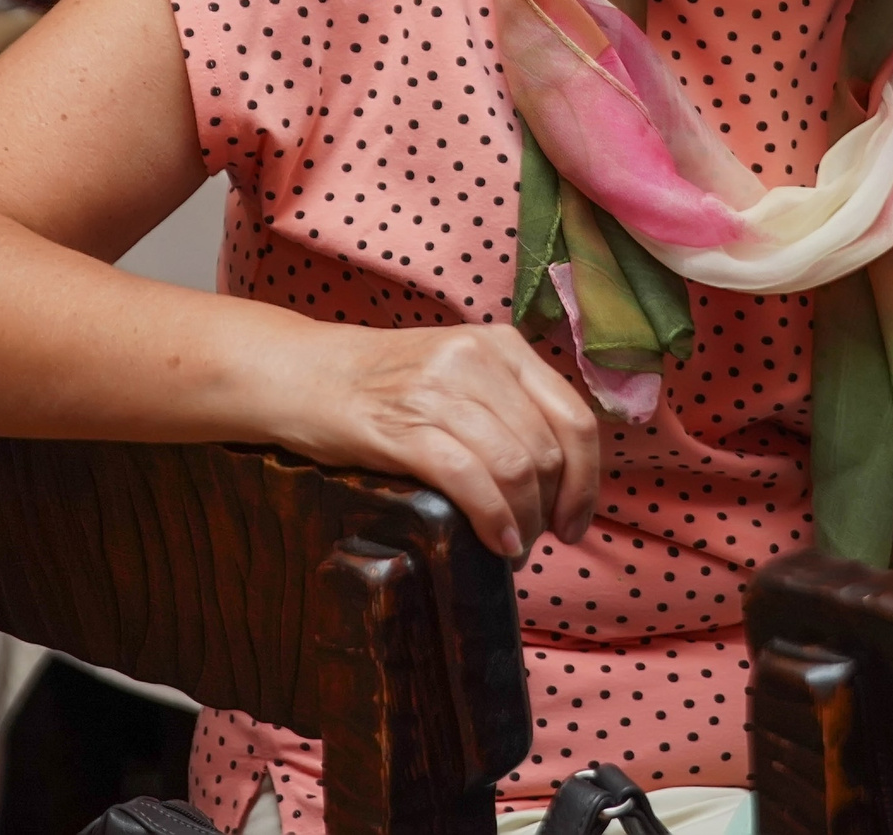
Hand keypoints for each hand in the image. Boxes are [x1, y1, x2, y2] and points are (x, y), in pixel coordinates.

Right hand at [277, 324, 600, 558]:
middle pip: (547, 450)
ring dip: (524, 522)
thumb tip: (562, 478)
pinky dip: (493, 520)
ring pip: (515, 467)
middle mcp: (478, 359)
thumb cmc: (387, 386)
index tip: (575, 521)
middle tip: (534, 539)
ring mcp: (440, 390)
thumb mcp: (461, 374)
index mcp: (503, 345)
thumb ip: (510, 407)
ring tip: (511, 547)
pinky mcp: (404, 426)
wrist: (305, 373)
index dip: (587, 480)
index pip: (574, 418)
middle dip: (551, 509)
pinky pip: (470, 480)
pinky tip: (495, 543)